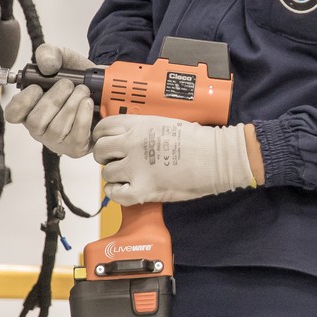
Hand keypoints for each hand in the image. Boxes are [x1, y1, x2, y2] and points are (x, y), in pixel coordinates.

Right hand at [1, 43, 94, 158]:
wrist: (106, 89)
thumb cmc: (78, 79)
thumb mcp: (64, 59)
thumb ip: (50, 53)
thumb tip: (46, 65)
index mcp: (30, 109)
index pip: (12, 114)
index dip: (23, 101)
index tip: (38, 87)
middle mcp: (40, 128)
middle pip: (35, 122)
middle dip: (54, 99)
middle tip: (69, 85)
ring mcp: (57, 141)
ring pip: (56, 128)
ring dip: (72, 104)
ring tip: (83, 91)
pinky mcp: (76, 147)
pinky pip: (76, 136)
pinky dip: (83, 116)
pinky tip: (88, 103)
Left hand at [91, 116, 254, 203]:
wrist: (217, 158)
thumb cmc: (199, 141)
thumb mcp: (165, 123)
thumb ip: (142, 129)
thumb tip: (126, 138)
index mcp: (139, 125)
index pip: (103, 128)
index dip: (101, 137)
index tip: (106, 143)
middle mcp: (132, 143)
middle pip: (100, 150)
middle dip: (106, 157)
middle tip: (118, 162)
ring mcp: (136, 167)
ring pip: (106, 173)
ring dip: (115, 176)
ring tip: (129, 177)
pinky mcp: (143, 188)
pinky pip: (115, 194)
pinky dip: (118, 193)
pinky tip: (128, 190)